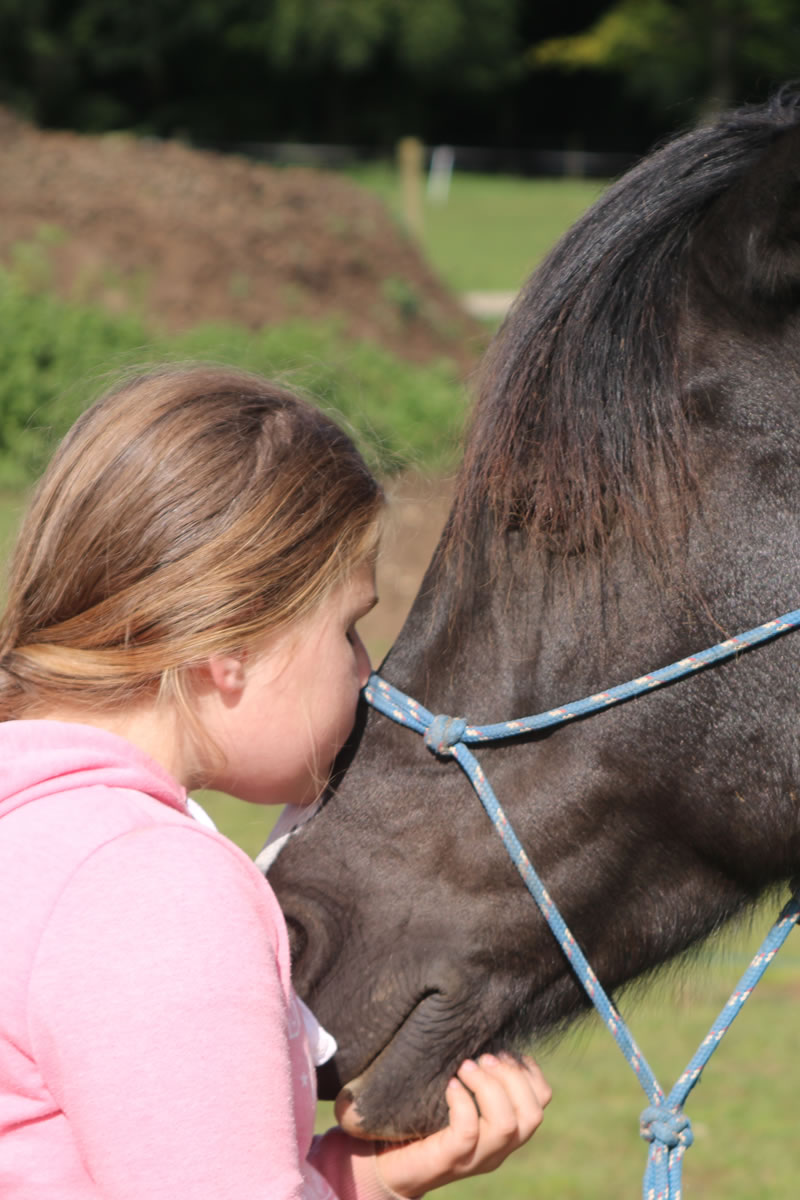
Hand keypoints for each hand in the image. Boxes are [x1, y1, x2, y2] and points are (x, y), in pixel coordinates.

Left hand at [370, 1054, 550, 1197]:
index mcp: (503, 1133)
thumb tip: (483, 1036)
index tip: (507, 1051)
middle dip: (513, 1077)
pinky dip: (463, 1102)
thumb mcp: (455, 1097)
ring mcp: (474, 1159)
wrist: (388, 1165)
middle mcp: (496, 1149)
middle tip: (483, 1057)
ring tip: (466, 1066)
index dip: (531, 1072)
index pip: (539, 1104)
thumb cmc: (420, 1122)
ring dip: (489, 1087)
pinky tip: (450, 1086)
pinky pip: (468, 1133)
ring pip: (506, 1126)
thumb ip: (474, 1078)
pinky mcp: (448, 1161)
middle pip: (531, 1116)